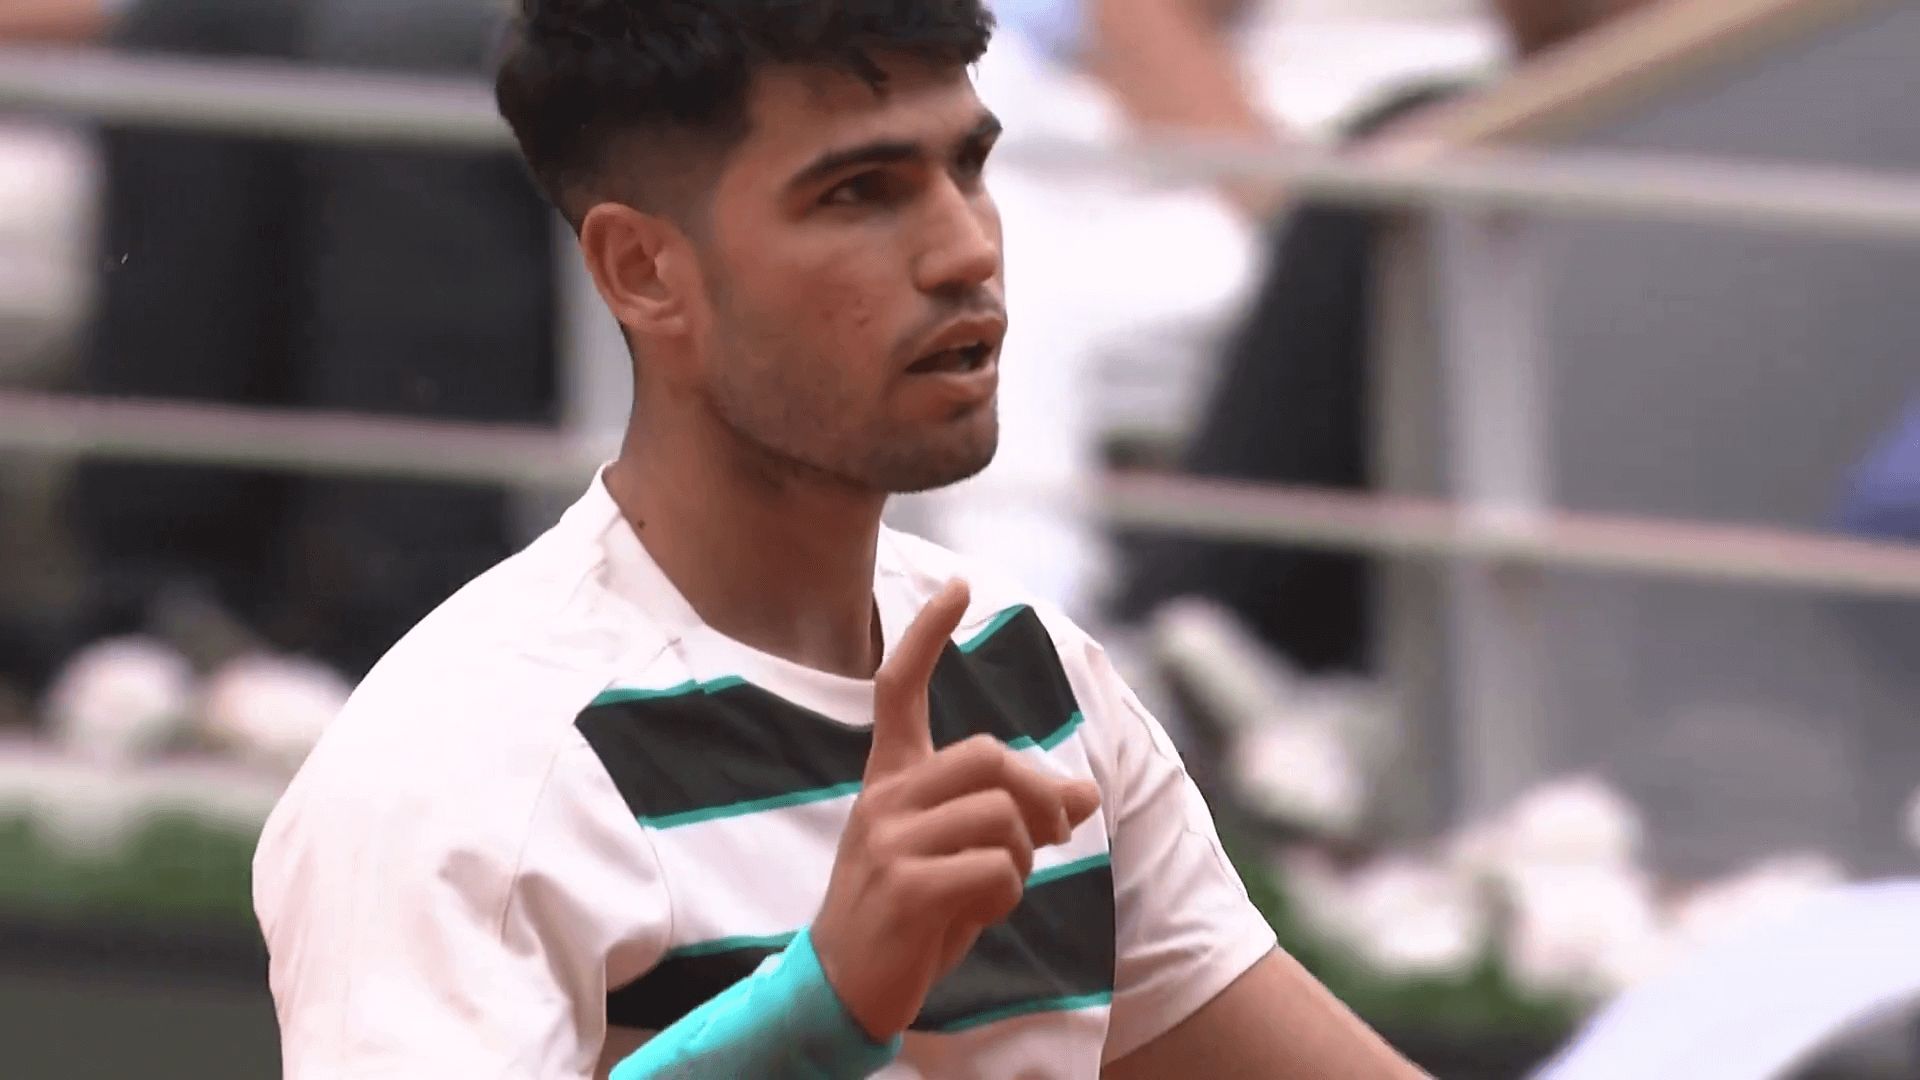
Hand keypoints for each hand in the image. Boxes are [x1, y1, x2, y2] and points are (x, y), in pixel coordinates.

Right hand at [809, 580, 1101, 1040]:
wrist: (844, 988)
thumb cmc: (909, 916)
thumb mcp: (966, 858)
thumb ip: (1017, 819)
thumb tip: (1088, 794)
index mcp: (890, 780)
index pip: (899, 689)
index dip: (926, 635)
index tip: (958, 586)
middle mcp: (884, 799)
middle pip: (990, 756)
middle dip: (1039, 796)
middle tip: (1054, 834)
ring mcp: (888, 841)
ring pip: (1002, 817)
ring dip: (1021, 859)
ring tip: (992, 890)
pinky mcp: (903, 887)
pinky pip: (996, 871)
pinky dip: (1007, 897)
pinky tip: (975, 916)